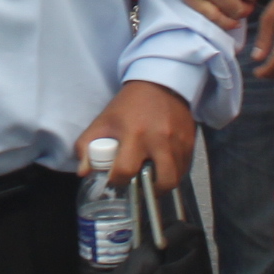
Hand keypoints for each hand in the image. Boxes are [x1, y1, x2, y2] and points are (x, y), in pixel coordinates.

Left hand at [77, 77, 198, 193]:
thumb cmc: (128, 105)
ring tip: (153, 179)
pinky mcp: (190, 142)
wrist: (160, 83)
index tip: (116, 179)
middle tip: (142, 186)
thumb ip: (86, 145)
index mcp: (134, 134)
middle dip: (150, 191)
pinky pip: (185, 168)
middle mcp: (159, 140)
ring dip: (163, 184)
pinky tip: (163, 167)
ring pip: (176, 179)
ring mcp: (178, 142)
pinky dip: (174, 173)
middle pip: (162, 182)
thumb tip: (84, 172)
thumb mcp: (103, 121)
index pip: (126, 171)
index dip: (118, 181)